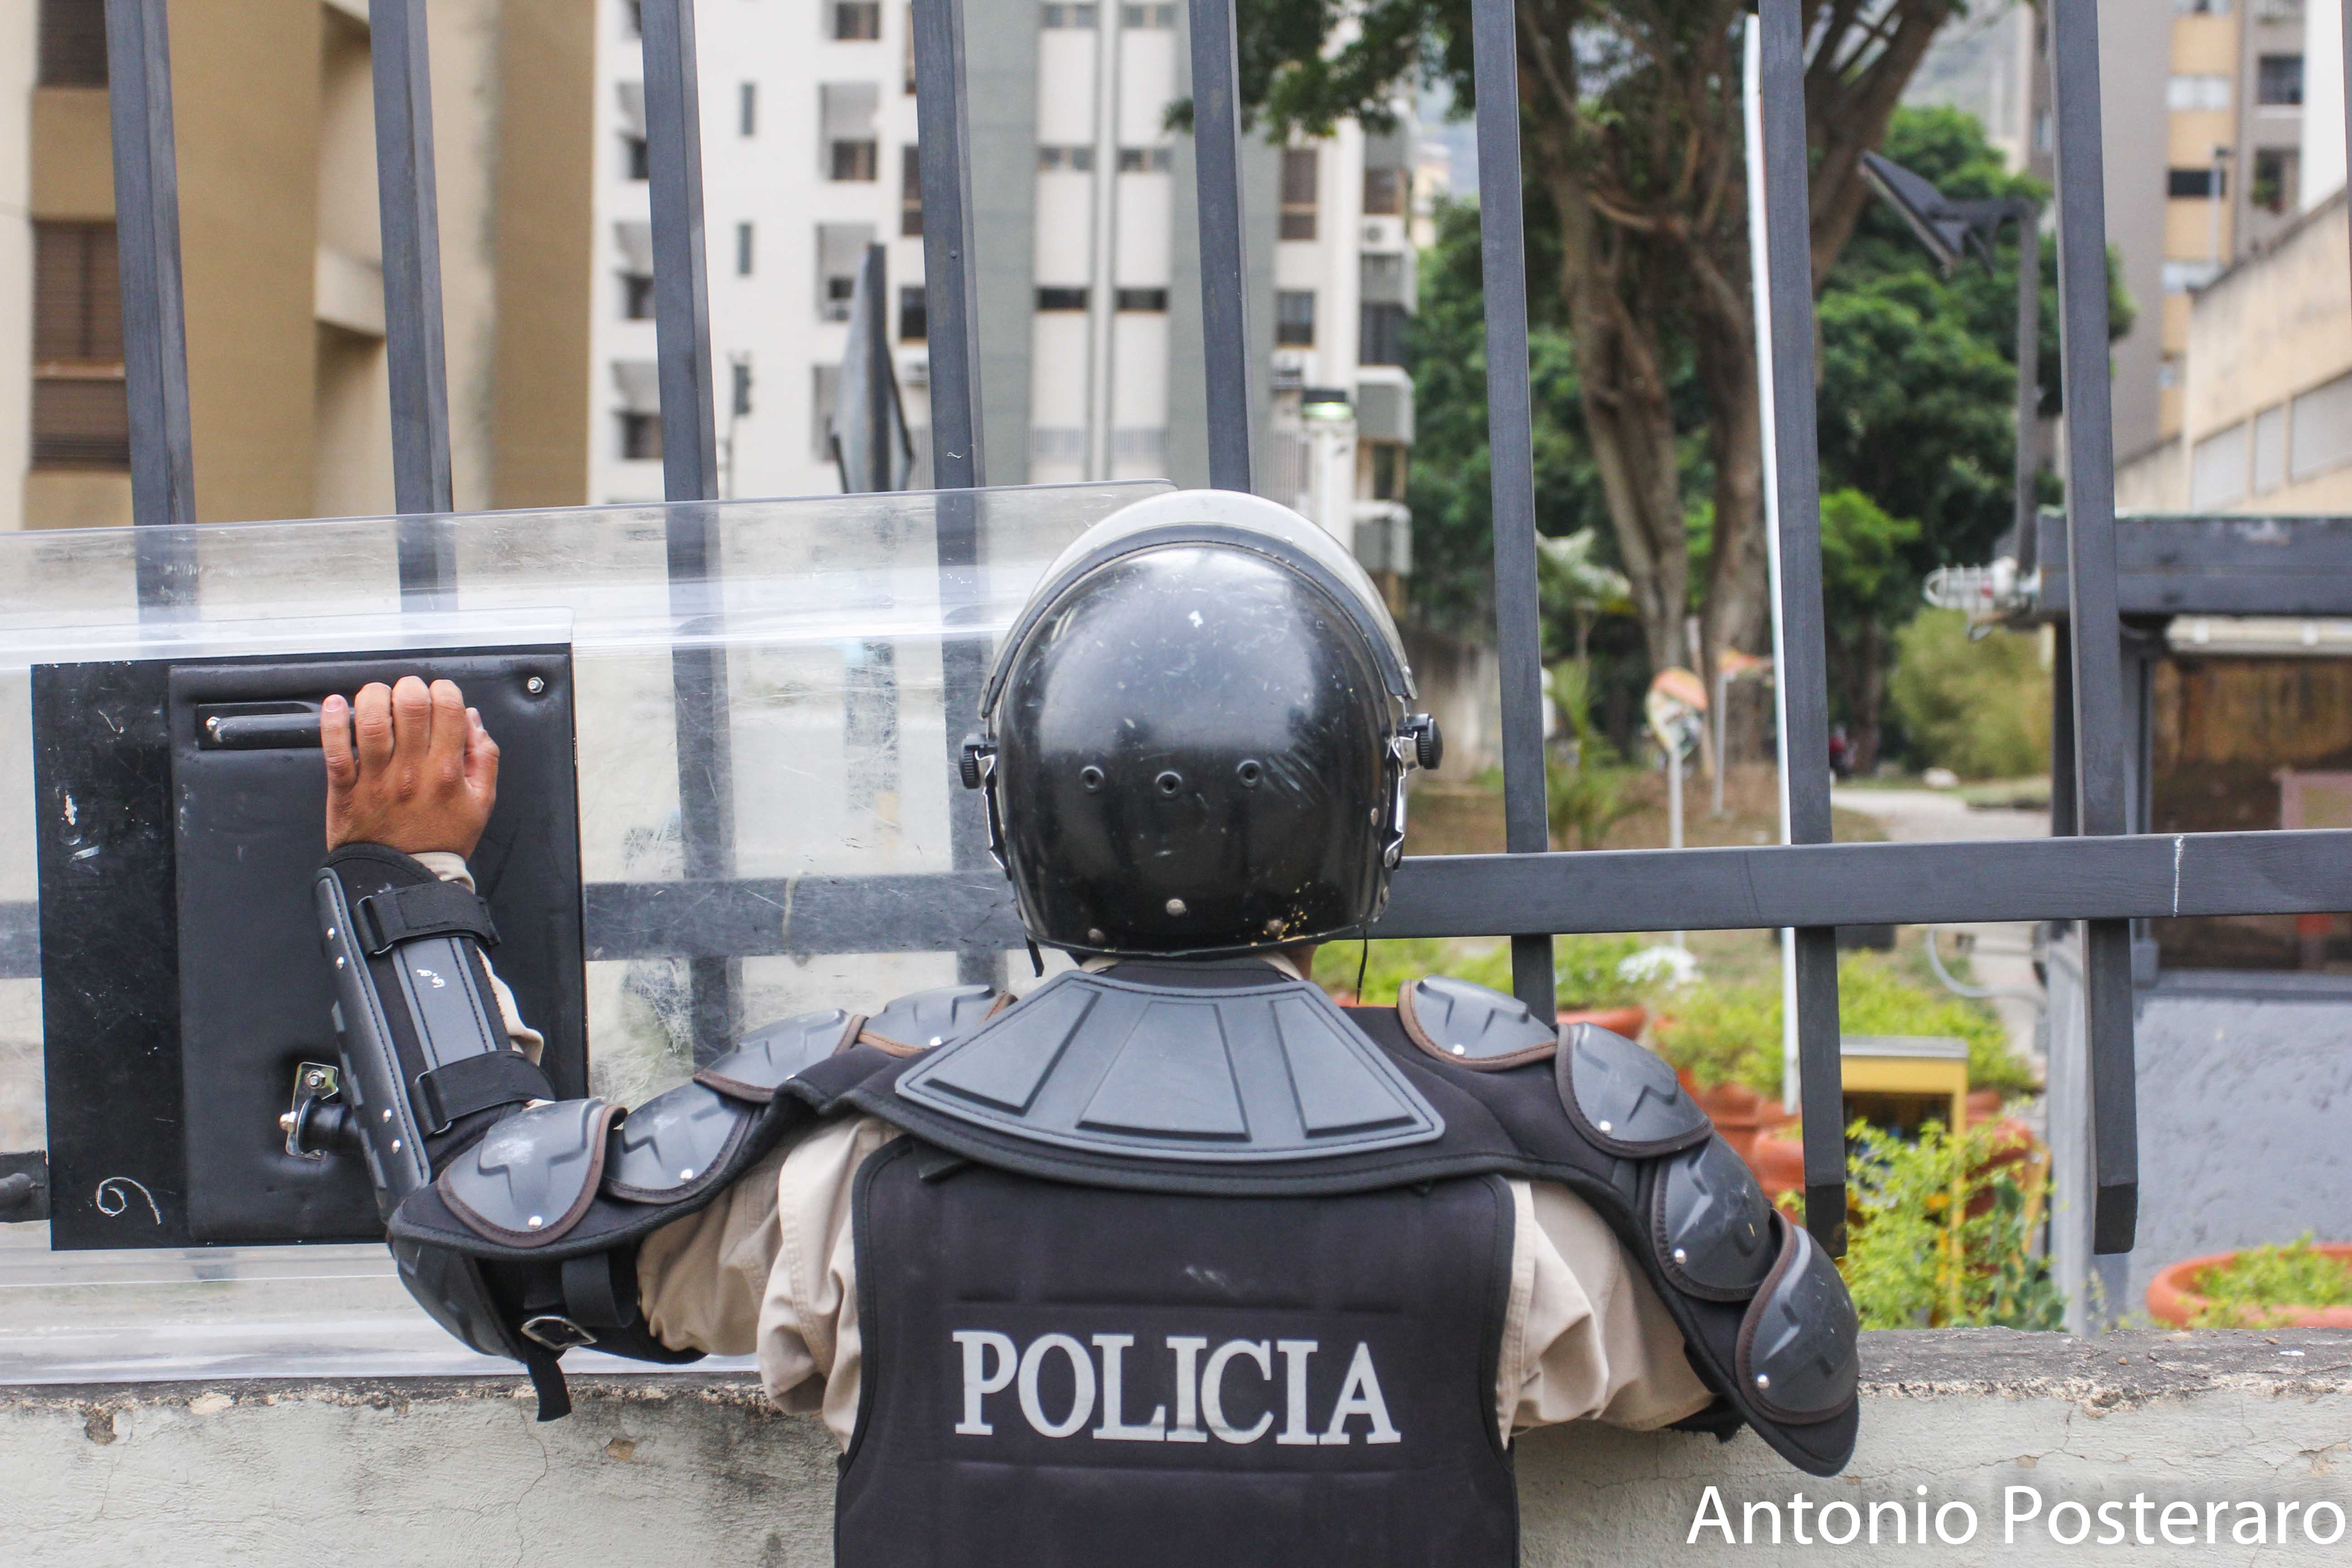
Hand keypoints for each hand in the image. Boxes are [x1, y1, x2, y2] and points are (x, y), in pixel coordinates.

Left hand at [323, 676, 499, 856]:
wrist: (403, 878)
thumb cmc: (442, 839)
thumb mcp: (481, 802)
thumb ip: (484, 758)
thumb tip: (470, 718)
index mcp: (449, 771)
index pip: (448, 708)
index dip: (443, 690)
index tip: (438, 694)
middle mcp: (413, 771)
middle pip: (410, 705)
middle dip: (409, 687)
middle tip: (406, 693)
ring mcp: (377, 779)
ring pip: (373, 720)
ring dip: (373, 696)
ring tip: (376, 696)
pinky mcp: (346, 789)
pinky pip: (335, 749)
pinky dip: (333, 722)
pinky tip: (337, 705)